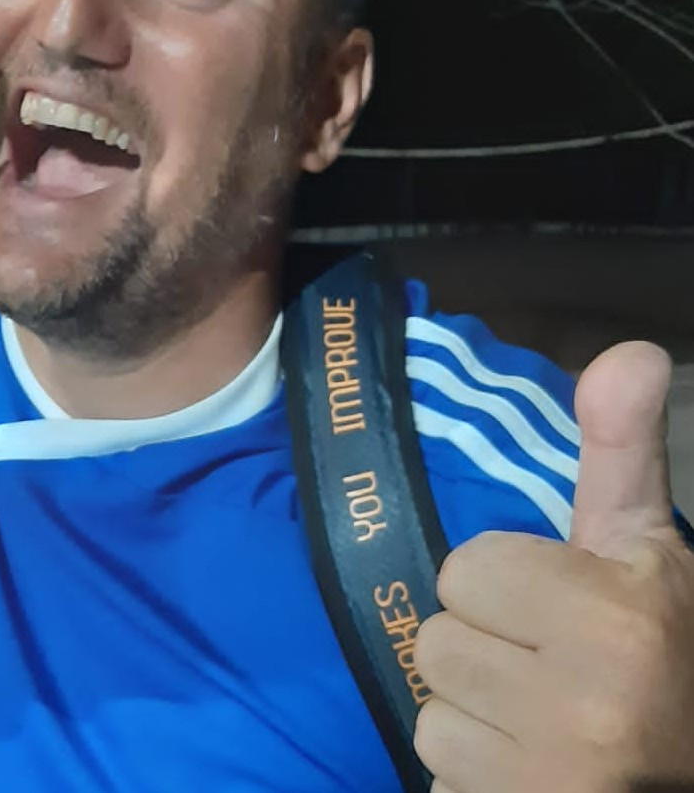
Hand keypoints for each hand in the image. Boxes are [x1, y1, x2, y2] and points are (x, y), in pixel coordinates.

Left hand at [414, 341, 693, 791]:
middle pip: (439, 643)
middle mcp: (586, 707)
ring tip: (543, 726)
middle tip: (551, 672)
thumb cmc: (667, 652)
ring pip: (432, 718)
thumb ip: (622, 452)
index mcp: (615, 620)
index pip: (464, 572)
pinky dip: (475, 782)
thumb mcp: (648, 547)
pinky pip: (439, 783)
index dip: (505, 588)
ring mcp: (552, 782)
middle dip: (485, 652)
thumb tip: (632, 351)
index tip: (559, 612)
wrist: (689, 769)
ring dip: (475, 721)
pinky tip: (531, 774)